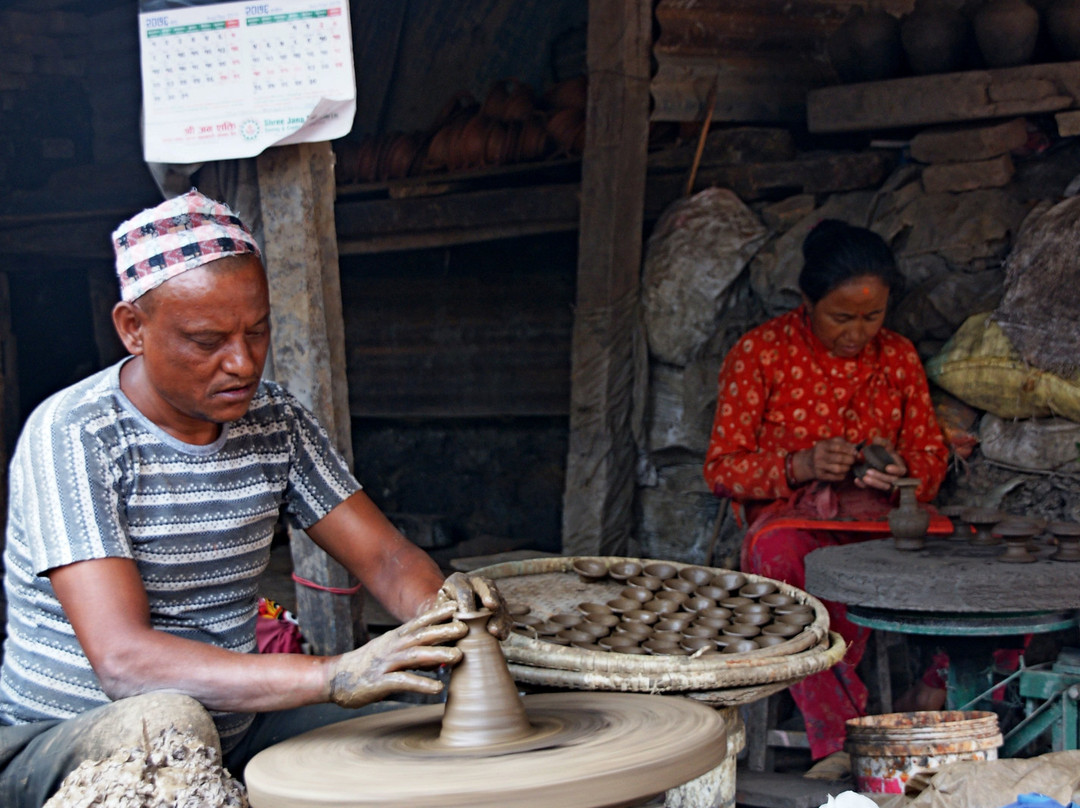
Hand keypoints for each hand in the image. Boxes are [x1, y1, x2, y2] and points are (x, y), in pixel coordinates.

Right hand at [325, 601, 465, 708]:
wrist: (335, 678)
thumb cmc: (367, 665)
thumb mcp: (389, 650)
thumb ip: (411, 648)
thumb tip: (438, 652)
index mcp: (395, 638)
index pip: (419, 622)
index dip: (438, 613)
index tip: (457, 606)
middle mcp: (392, 647)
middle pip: (421, 635)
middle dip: (443, 630)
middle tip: (465, 628)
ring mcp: (386, 663)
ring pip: (415, 656)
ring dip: (437, 655)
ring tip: (458, 657)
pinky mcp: (380, 682)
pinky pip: (403, 682)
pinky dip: (421, 684)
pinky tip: (438, 688)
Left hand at [435, 572, 511, 639]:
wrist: (448, 621)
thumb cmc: (440, 618)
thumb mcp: (437, 614)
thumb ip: (442, 615)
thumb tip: (454, 620)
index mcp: (457, 581)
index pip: (463, 588)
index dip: (466, 601)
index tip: (466, 615)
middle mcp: (475, 583)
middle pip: (485, 586)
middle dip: (490, 596)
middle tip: (491, 607)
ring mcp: (490, 594)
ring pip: (499, 600)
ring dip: (498, 616)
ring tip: (494, 631)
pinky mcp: (500, 607)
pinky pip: (506, 614)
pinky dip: (504, 626)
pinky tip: (501, 636)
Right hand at [794, 438, 857, 482]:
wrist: (807, 463)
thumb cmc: (824, 451)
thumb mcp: (830, 443)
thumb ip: (844, 444)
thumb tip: (857, 450)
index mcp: (822, 446)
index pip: (838, 447)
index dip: (849, 450)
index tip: (856, 453)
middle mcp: (819, 456)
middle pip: (840, 458)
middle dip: (850, 460)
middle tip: (853, 460)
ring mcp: (819, 467)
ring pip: (839, 469)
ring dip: (847, 468)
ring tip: (848, 466)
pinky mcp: (820, 476)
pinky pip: (836, 477)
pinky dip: (843, 475)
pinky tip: (843, 472)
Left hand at [854, 438, 906, 491]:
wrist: (876, 458)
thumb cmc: (884, 452)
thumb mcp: (885, 445)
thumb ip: (882, 442)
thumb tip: (876, 440)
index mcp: (898, 467)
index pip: (901, 471)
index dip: (896, 470)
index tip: (887, 468)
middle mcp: (894, 476)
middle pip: (891, 480)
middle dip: (880, 476)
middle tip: (868, 471)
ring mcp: (886, 483)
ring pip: (883, 486)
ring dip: (874, 483)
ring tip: (864, 478)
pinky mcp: (876, 486)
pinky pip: (871, 488)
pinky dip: (863, 485)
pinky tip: (857, 480)